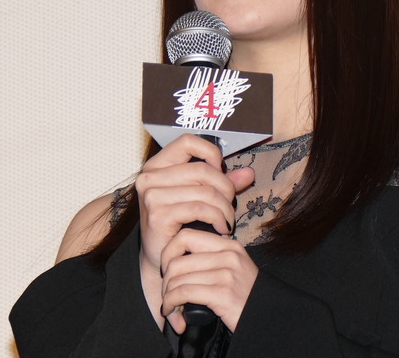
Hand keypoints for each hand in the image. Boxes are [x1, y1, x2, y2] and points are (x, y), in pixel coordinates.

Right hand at [134, 134, 254, 324]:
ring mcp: (152, 196)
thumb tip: (248, 173)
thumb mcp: (202, 196)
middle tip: (231, 205)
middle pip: (202, 170)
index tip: (220, 169)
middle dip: (225, 188)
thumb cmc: (182, 223)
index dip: (210, 152)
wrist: (163, 257)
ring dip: (225, 208)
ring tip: (228, 220)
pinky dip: (218, 218)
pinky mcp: (158, 215)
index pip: (186, 141)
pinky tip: (222, 228)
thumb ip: (223, 183)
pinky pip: (200, 208)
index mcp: (157, 165)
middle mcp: (149, 177)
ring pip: (204, 191)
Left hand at [160, 228, 258, 333]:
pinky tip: (172, 311)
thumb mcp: (233, 267)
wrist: (266, 316)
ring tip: (170, 306)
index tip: (167, 268)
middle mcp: (228, 255)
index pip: (186, 235)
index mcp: (229, 245)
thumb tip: (178, 256)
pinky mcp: (222, 294)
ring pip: (178, 278)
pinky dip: (171, 303)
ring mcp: (226, 274)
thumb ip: (213, 256)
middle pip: (177, 259)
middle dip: (165, 279)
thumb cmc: (245, 295)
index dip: (168, 251)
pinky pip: (184, 293)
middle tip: (166, 292)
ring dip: (167, 295)